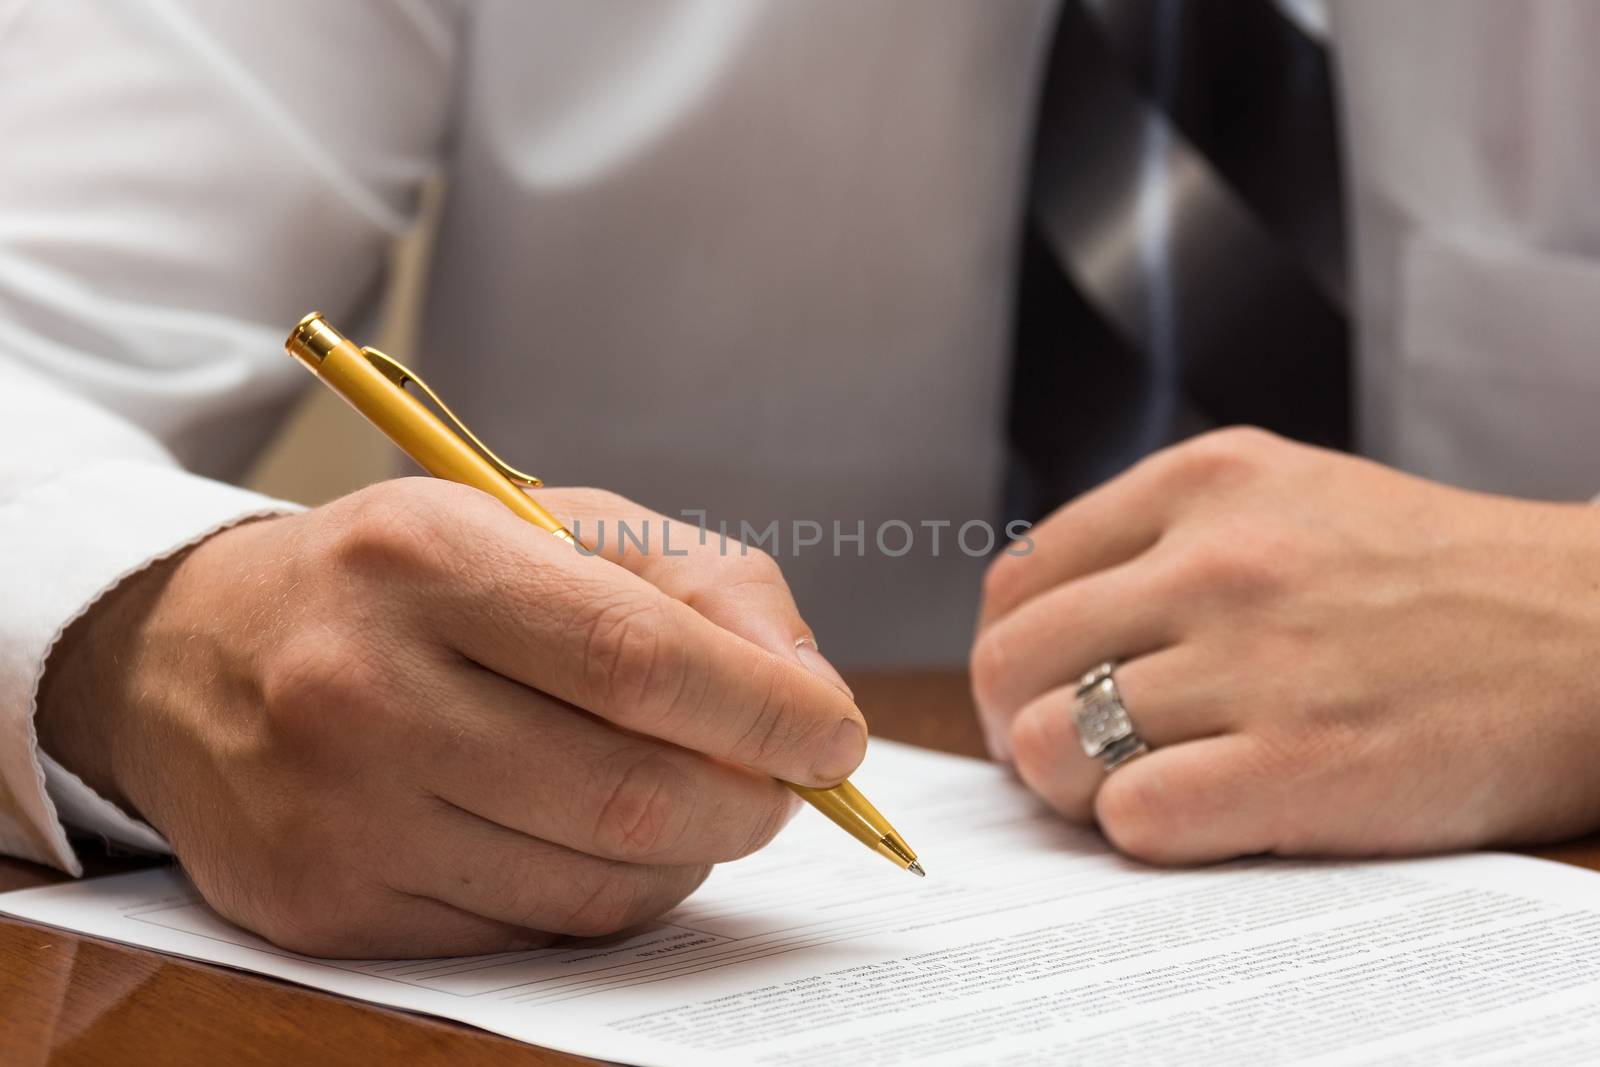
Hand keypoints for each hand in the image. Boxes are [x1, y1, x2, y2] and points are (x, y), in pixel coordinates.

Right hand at [37, 480, 863, 955]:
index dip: (765, 713)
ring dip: (687, 858)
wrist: (201, 654)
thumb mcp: (552, 524)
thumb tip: (811, 701)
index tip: (837, 737)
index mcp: (424, 558)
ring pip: (592, 888)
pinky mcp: (324, 909)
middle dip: (751, 804)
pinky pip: (528, 937)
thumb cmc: (412, 579)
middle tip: (786, 786)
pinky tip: (591, 841)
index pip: (639, 661)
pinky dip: (602, 900)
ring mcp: (334, 814)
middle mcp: (359, 688)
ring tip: (692, 804)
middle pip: (628, 794)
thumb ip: (704, 585)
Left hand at [973, 428, 1599, 863]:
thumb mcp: (1288, 497)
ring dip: (1075, 790)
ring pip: (1052, 746)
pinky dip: (1142, 831)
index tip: (1045, 695)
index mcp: (1203, 483)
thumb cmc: (1436, 578)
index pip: (1017, 584)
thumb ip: (1159, 539)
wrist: (1597, 633)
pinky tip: (1201, 815)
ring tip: (1134, 791)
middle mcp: (1216, 560)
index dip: (1014, 657)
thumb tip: (1038, 624)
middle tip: (1069, 761)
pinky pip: (1133, 814)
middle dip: (1022, 729)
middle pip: (1012, 666)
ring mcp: (1258, 660)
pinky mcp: (1303, 763)